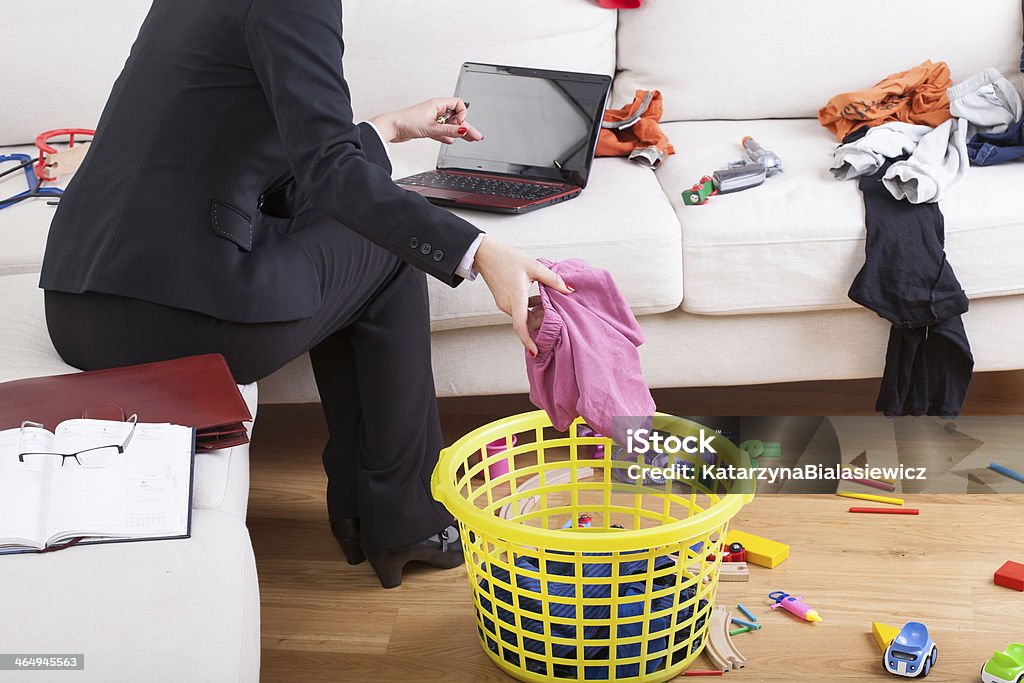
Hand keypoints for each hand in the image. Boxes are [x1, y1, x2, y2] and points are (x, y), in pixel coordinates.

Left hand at [370, 98, 483, 144]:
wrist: (391, 128)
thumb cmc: (406, 122)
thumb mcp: (432, 128)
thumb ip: (449, 130)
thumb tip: (464, 130)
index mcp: (437, 104)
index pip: (458, 104)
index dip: (462, 114)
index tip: (461, 124)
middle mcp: (436, 110)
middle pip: (456, 116)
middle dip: (466, 126)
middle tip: (476, 136)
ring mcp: (432, 118)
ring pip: (449, 124)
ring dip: (458, 132)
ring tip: (469, 139)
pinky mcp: (427, 126)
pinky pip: (441, 130)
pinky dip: (447, 135)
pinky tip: (451, 140)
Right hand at [473, 236, 572, 355]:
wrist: (485, 254)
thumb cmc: (507, 258)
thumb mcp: (534, 266)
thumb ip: (553, 280)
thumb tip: (568, 289)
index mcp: (515, 298)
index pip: (521, 326)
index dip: (528, 341)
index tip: (536, 352)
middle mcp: (508, 305)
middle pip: (527, 323)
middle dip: (541, 320)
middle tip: (553, 310)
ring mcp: (504, 305)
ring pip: (524, 317)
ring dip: (536, 312)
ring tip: (546, 299)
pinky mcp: (503, 302)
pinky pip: (519, 311)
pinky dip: (529, 308)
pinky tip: (537, 296)